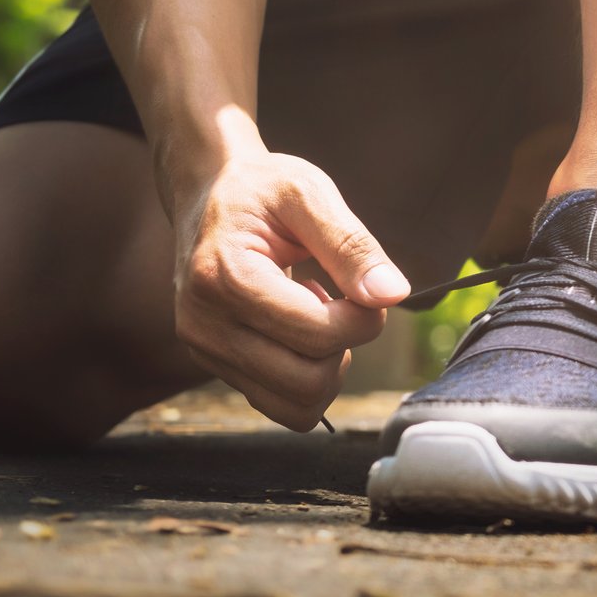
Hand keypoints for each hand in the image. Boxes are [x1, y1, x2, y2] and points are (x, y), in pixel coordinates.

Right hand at [169, 137, 409, 429]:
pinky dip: (305, 379)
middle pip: (306, 381)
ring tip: (317, 317)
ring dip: (326, 369)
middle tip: (342, 303)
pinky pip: (279, 404)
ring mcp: (204, 350)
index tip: (365, 287)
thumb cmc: (262, 190)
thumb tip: (392, 295)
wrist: (207, 193)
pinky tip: (298, 332)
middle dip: (345, 347)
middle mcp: (204, 324)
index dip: (364, 318)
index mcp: (226, 277)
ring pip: (294, 406)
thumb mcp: (309, 194)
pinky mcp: (214, 365)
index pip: (317, 335)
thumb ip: (351, 245)